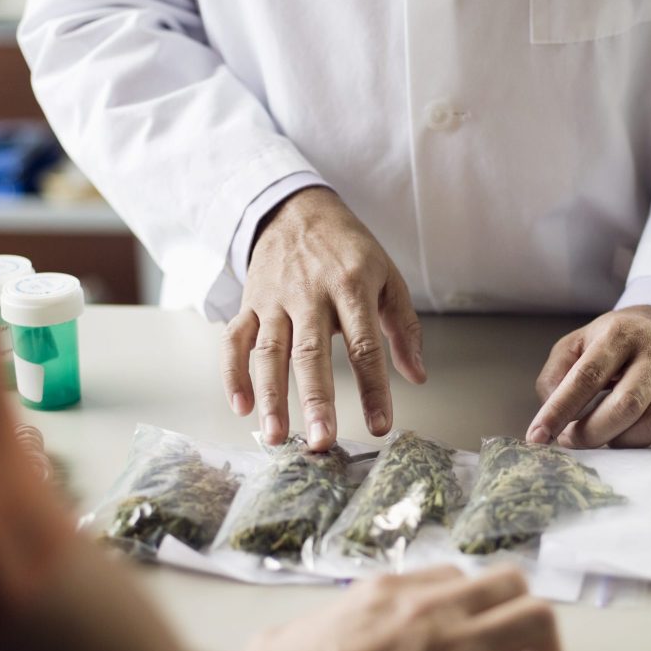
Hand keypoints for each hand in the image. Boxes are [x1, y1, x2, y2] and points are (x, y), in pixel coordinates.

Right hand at [224, 188, 425, 450]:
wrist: (297, 209)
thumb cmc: (348, 250)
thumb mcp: (388, 277)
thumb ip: (404, 327)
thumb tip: (417, 376)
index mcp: (351, 285)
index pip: (364, 345)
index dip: (373, 388)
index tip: (380, 425)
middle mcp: (309, 293)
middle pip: (310, 352)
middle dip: (316, 400)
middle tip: (321, 441)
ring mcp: (274, 299)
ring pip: (268, 351)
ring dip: (271, 396)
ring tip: (277, 437)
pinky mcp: (248, 302)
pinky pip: (234, 340)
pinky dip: (232, 374)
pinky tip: (240, 407)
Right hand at [238, 567, 571, 650]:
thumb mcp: (281, 641)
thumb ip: (299, 634)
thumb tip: (281, 645)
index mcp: (387, 593)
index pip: (453, 576)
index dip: (470, 605)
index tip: (469, 629)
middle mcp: (431, 609)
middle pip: (509, 581)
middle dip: (520, 611)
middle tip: (519, 646)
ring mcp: (459, 648)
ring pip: (539, 617)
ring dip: (547, 646)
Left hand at [528, 306, 650, 449]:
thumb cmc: (621, 341)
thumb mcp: (582, 341)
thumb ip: (558, 371)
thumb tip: (551, 409)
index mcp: (621, 334)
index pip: (587, 376)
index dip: (559, 410)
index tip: (538, 437)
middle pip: (626, 405)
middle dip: (592, 433)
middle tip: (573, 442)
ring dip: (624, 442)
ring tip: (607, 439)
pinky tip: (642, 438)